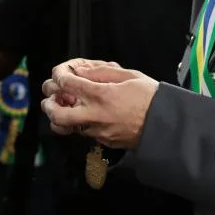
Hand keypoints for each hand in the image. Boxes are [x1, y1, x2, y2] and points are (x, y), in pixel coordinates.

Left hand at [41, 59, 157, 148]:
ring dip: (60, 117)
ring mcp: (99, 131)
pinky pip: (84, 133)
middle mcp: (96, 115)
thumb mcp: (129, 75)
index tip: (60, 73)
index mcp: (102, 95)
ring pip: (68, 128)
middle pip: (58, 115)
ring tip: (65, 107)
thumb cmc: (150, 96)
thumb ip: (101, 73)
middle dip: (48, 105)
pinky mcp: (104, 142)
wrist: (166, 124)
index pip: (67, 83)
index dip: (58, 75)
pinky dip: (78, 123)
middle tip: (50, 98)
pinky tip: (85, 115)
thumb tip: (79, 72)